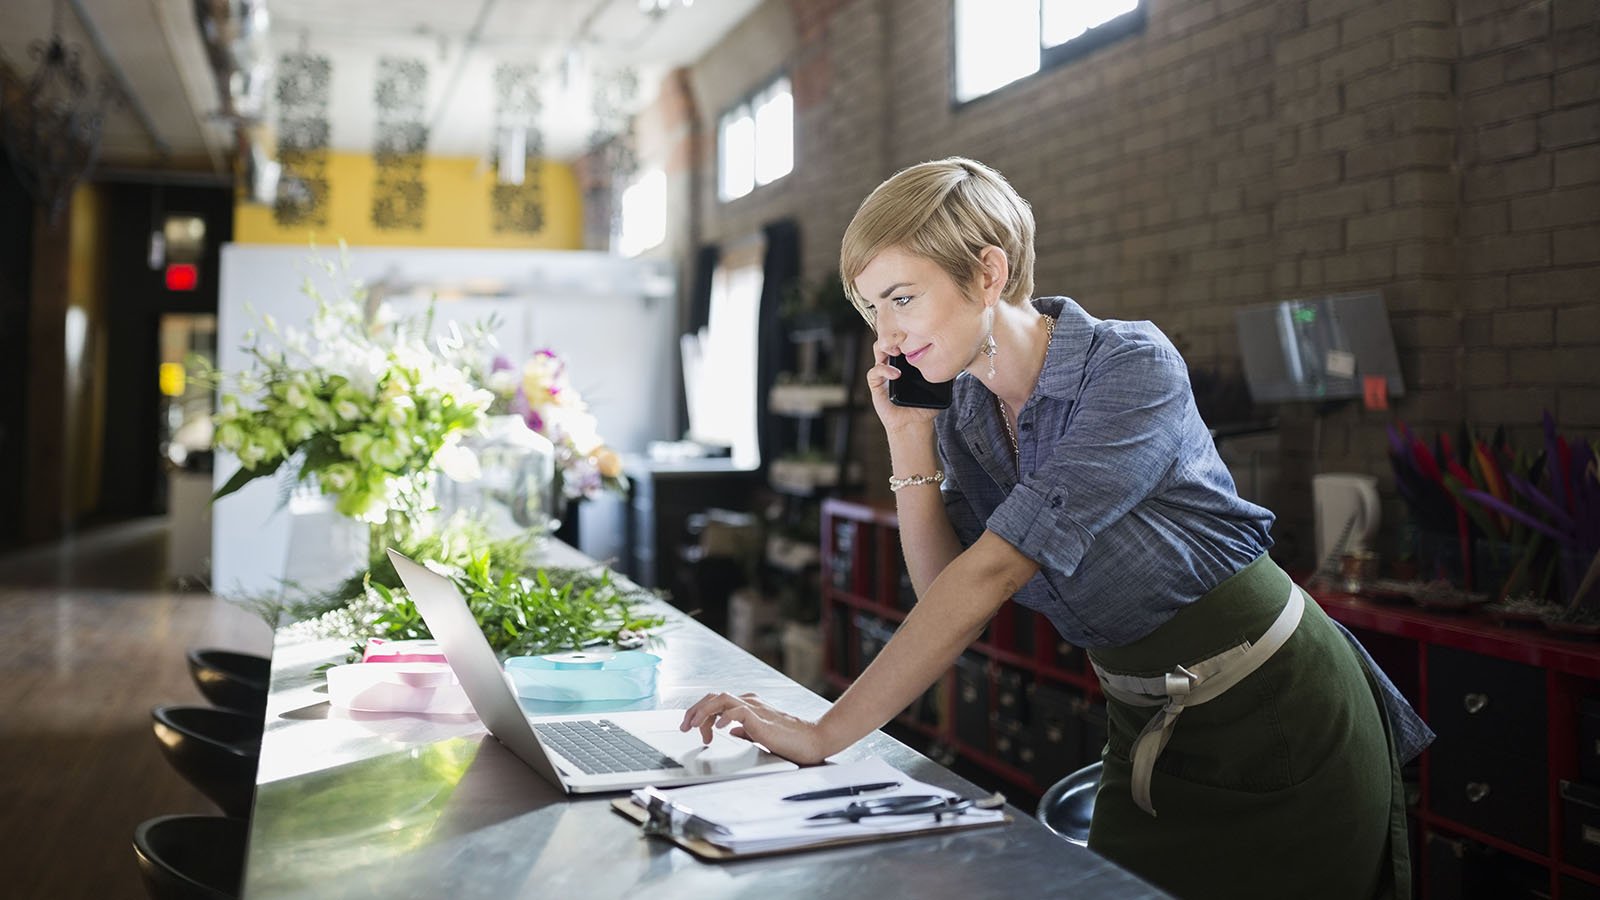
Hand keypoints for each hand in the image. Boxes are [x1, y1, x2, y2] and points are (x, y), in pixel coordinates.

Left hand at [679, 692, 829, 763]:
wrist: (813, 740)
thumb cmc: (790, 740)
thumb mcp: (760, 735)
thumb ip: (745, 730)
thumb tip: (730, 730)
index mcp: (749, 706)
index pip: (717, 702)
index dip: (701, 714)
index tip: (695, 731)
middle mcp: (750, 703)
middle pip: (714, 697)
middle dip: (695, 710)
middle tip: (684, 726)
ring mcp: (755, 708)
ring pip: (722, 699)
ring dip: (703, 712)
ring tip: (693, 726)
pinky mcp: (761, 719)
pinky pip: (738, 712)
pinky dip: (724, 718)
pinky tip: (717, 730)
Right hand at [866, 338, 939, 434]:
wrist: (914, 425)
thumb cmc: (925, 407)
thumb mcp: (939, 387)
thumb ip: (946, 372)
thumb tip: (961, 360)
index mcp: (907, 361)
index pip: (904, 339)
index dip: (907, 332)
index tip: (916, 332)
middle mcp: (894, 363)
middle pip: (889, 339)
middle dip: (895, 334)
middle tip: (904, 338)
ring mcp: (884, 373)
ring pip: (878, 350)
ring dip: (885, 347)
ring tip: (896, 352)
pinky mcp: (877, 385)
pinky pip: (874, 372)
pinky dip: (883, 370)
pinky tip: (896, 375)